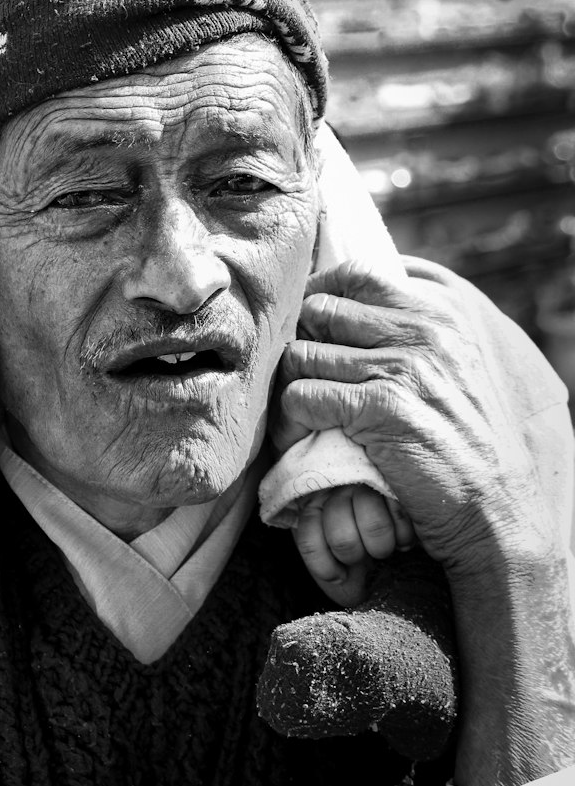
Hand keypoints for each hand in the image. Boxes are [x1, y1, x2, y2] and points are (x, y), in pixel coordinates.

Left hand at [273, 260, 547, 582]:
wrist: (494, 508)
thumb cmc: (462, 443)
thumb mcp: (451, 371)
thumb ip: (408, 334)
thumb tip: (338, 306)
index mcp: (439, 317)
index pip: (356, 276)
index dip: (320, 296)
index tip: (312, 328)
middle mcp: (422, 334)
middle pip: (319, 312)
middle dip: (302, 345)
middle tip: (306, 381)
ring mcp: (402, 369)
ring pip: (301, 356)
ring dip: (292, 389)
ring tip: (305, 417)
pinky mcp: (380, 408)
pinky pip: (301, 396)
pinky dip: (293, 421)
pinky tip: (307, 438)